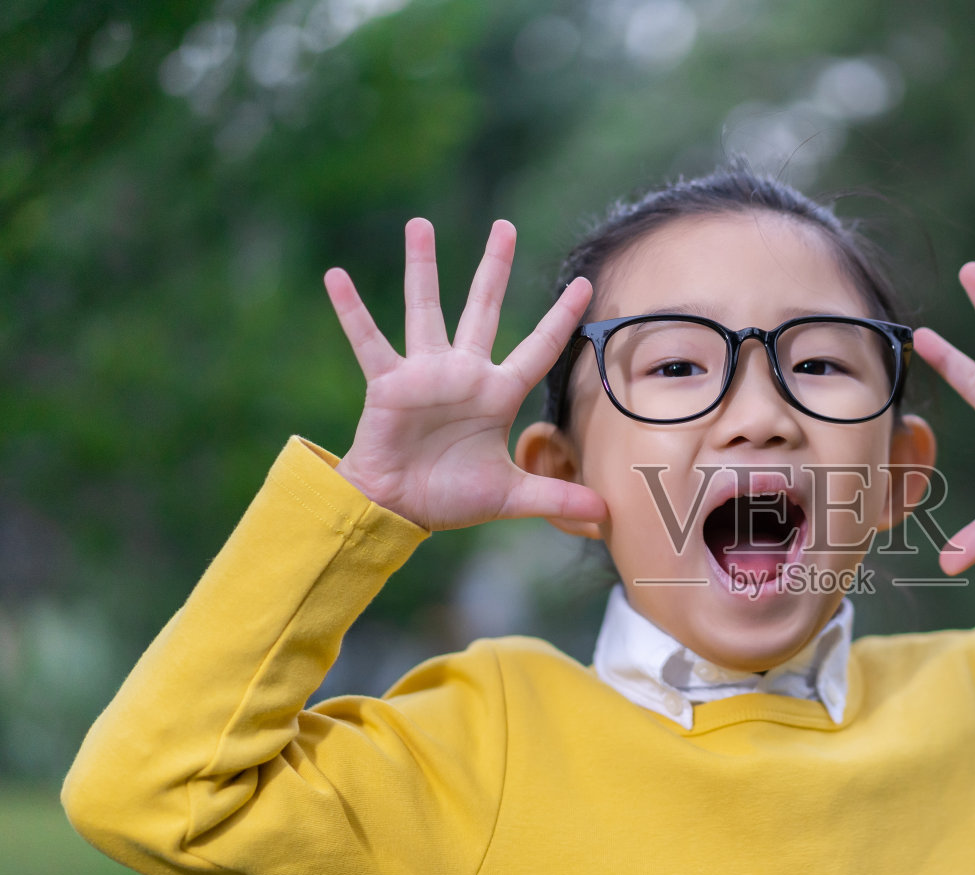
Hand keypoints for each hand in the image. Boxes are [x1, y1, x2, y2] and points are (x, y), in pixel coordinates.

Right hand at [324, 218, 607, 531]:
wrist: (399, 508)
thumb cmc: (451, 497)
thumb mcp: (512, 496)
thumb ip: (556, 497)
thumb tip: (605, 515)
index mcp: (497, 394)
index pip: (539, 347)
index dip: (561, 317)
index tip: (585, 284)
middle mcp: (463, 374)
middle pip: (483, 309)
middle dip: (493, 268)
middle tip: (504, 226)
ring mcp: (425, 374)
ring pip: (425, 309)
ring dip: (422, 268)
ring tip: (419, 225)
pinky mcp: (388, 384)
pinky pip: (368, 341)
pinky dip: (351, 311)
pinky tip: (336, 277)